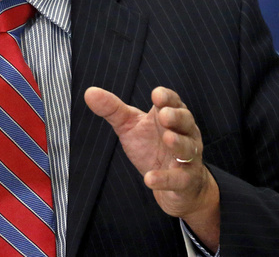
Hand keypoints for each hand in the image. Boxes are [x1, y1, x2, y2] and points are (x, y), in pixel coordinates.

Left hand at [85, 85, 219, 249]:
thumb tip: (89, 92)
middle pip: (185, 120)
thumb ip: (112, 109)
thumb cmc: (151, 147)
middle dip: (176, 117)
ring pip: (188, 147)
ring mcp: (187, 157)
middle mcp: (184, 134)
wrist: (171, 186)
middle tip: (163, 116)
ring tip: (169, 139)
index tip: (156, 96)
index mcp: (170, 115)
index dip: (167, 98)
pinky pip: (179, 179)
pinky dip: (165, 179)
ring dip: (179, 143)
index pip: (173, 101)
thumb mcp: (129, 126)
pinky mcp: (186, 181)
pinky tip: (150, 179)